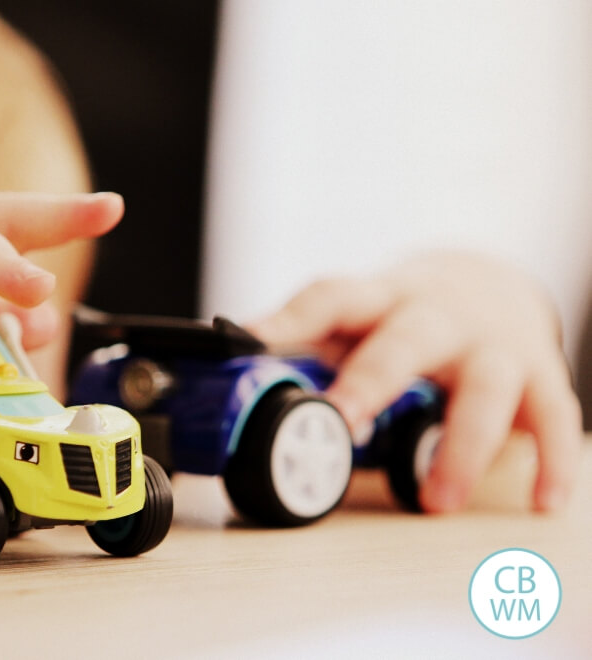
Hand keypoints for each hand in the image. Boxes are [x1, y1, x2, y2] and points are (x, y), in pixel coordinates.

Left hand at [248, 251, 581, 512]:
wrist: (488, 282)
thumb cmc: (404, 312)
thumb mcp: (358, 318)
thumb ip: (308, 347)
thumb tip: (229, 379)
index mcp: (379, 299)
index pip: (331, 297)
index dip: (290, 318)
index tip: (249, 339)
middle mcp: (436, 315)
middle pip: (406, 339)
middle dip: (374, 379)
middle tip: (344, 422)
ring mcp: (491, 343)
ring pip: (484, 386)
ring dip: (461, 446)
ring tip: (435, 500)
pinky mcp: (538, 373)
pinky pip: (553, 416)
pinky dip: (550, 459)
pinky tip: (540, 500)